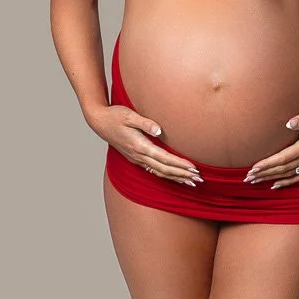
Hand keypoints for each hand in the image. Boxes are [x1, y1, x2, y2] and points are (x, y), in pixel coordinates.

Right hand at [87, 103, 203, 187]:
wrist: (99, 122)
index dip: (180, 165)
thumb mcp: (129, 115)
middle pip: (164, 169)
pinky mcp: (135, 158)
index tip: (194, 168)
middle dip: (182, 175)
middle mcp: (139, 156)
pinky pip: (153, 171)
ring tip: (191, 183)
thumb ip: (144, 123)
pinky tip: (174, 178)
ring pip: (159, 173)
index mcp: (139, 146)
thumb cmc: (115, 116)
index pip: (164, 159)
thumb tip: (158, 130)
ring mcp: (136, 159)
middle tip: (199, 180)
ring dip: (176, 178)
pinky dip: (166, 176)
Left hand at [244, 104, 298, 188]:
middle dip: (264, 173)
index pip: (282, 158)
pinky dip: (287, 182)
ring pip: (288, 174)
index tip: (253, 168)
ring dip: (271, 178)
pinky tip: (275, 185)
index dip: (267, 164)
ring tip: (255, 182)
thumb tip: (289, 124)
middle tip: (247, 178)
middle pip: (282, 169)